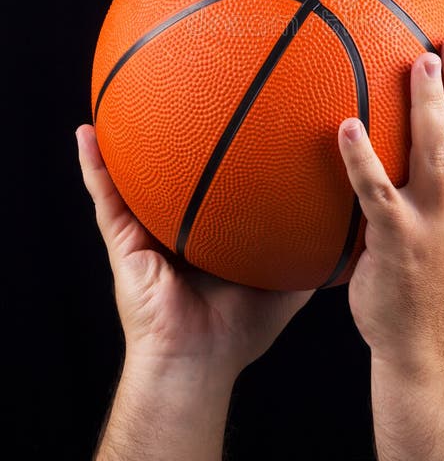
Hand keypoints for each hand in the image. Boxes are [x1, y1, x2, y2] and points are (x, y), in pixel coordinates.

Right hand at [76, 125, 314, 382]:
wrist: (198, 360)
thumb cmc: (239, 329)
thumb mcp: (284, 282)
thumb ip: (308, 252)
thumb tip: (343, 223)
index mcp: (208, 235)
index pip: (211, 187)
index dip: (218, 156)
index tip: (230, 117)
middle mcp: (175, 228)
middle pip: (171, 176)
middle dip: (170, 140)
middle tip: (176, 100)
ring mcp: (146, 233)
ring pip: (131, 178)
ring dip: (122, 143)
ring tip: (117, 104)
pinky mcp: (123, 240)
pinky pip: (105, 196)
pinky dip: (93, 165)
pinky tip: (84, 134)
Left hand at [337, 31, 443, 378]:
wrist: (421, 346)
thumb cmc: (429, 282)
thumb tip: (430, 145)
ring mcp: (435, 225)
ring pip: (438, 152)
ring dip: (431, 103)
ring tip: (420, 60)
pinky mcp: (397, 242)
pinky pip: (376, 192)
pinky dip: (362, 158)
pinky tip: (346, 126)